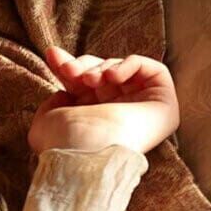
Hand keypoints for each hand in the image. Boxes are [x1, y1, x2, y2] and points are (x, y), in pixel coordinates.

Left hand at [29, 45, 178, 155]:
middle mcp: (117, 114)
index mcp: (92, 120)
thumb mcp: (46, 121)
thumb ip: (53, 105)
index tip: (53, 57)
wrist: (87, 153)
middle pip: (101, 73)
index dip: (68, 65)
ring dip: (101, 67)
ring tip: (88, 80)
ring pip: (122, 70)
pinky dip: (128, 65)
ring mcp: (141, 109)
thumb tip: (64, 92)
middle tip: (69, 70)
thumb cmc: (64, 143)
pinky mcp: (164, 103)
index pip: (82, 84)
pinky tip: (111, 77)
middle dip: (83, 65)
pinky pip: (152, 69)